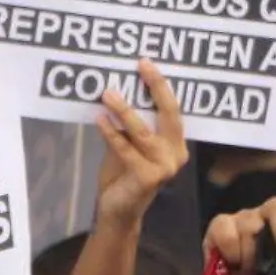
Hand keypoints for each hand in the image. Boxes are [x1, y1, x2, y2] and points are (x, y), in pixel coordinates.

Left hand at [94, 59, 189, 228]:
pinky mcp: (148, 177)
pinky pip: (126, 149)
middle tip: (141, 65)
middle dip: (157, 87)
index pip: (173, 109)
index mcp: (176, 144)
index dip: (161, 85)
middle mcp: (176, 154)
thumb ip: (129, 124)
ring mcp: (164, 167)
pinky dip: (111, 132)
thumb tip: (117, 88)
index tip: (146, 62)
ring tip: (107, 93)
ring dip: (124, 110)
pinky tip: (99, 118)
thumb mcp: (127, 144)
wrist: (118, 212)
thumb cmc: (123, 175)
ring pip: (143, 131)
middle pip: (169, 114)